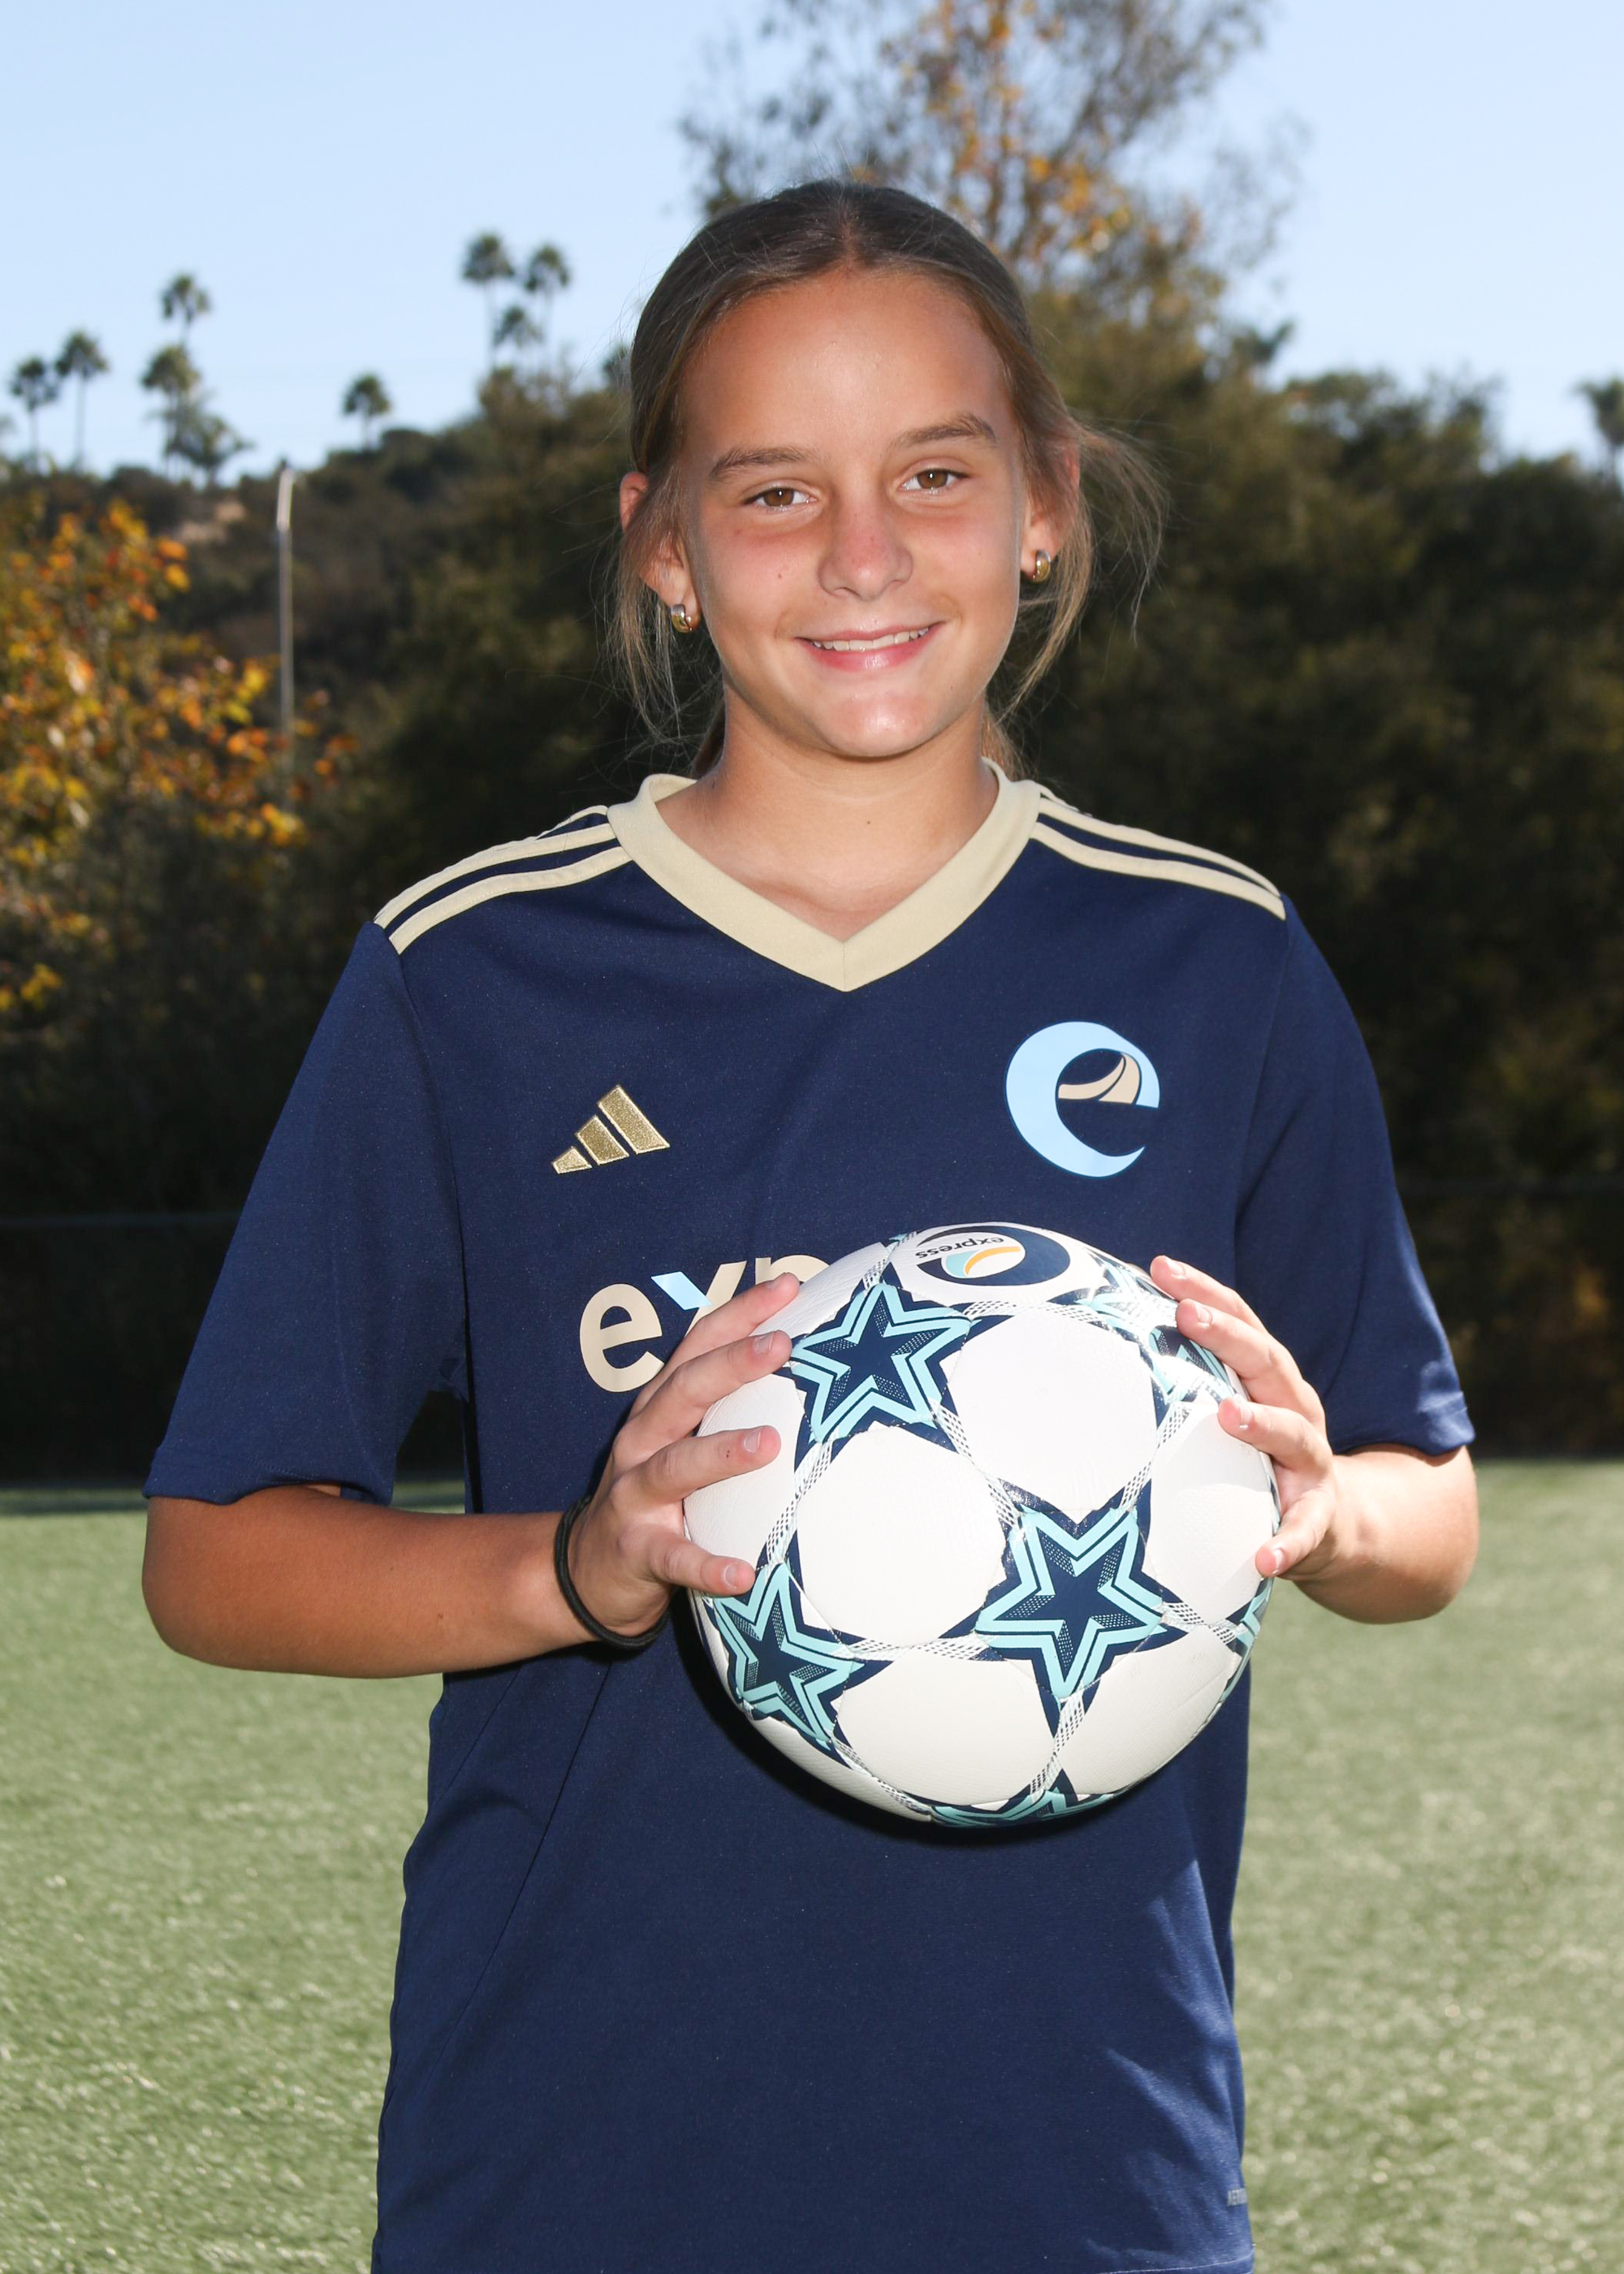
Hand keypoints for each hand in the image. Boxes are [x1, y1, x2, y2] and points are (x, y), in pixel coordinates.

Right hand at [560, 1273, 798, 1638]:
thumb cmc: (658, 1496)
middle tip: (782, 1345)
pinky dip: (707, 1565)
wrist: (587, 1571)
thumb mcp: (682, 1442)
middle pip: (685, 1392)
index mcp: (660, 1408)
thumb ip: (725, 1410)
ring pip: (676, 1467)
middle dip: (731, 1365)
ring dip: (721, 1453)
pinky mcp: (636, 1551)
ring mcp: (634, 1495)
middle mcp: (642, 1441)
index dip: (740, 1314)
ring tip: (769, 1444)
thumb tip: (809, 1371)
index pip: (698, 1347)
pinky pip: (674, 1557)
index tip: (788, 1286)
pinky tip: (743, 1573)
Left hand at [1149, 1254, 1339, 1585]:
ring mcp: (1311, 1463)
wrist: (1334, 1524)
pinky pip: (1304, 1531)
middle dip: (1228, 1335)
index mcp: (1269, 1382)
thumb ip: (1187, 1385)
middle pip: (1267, 1363)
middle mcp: (1295, 1410)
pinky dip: (1287, 1543)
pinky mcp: (1319, 1518)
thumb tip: (1101, 1352)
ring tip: (1227, 1415)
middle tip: (1187, 1315)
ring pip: (1293, 1435)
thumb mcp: (1231, 1414)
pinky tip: (1264, 1559)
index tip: (1161, 1267)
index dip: (1206, 1292)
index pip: (1241, 1324)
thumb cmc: (1259, 1458)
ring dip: (1261, 1423)